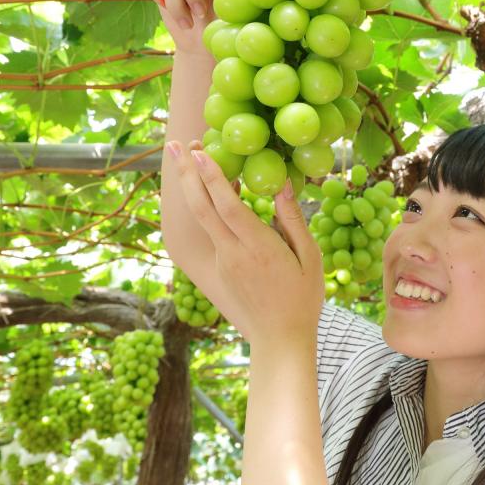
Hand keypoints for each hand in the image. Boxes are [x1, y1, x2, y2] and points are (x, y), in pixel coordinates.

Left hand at [167, 140, 323, 346]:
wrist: (280, 339)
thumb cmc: (303, 297)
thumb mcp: (310, 257)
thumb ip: (293, 219)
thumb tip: (282, 183)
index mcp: (258, 249)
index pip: (228, 207)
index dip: (212, 178)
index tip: (199, 152)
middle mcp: (233, 254)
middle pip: (201, 209)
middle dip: (185, 175)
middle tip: (174, 145)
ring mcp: (223, 262)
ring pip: (202, 219)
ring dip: (191, 187)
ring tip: (184, 158)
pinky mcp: (219, 269)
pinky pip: (211, 231)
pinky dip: (206, 206)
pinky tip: (209, 189)